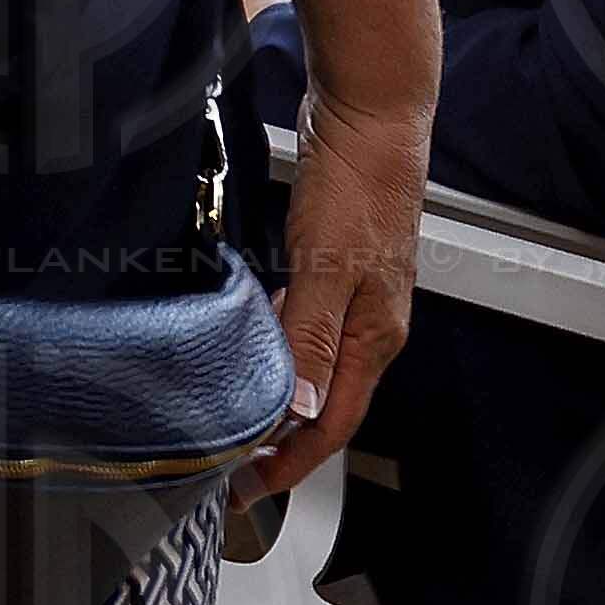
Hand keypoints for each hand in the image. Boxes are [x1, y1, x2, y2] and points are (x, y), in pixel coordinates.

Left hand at [246, 97, 421, 505]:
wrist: (371, 113)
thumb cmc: (359, 184)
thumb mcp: (328, 265)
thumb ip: (311, 339)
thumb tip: (296, 412)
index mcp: (375, 338)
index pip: (332, 423)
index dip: (292, 463)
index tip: (250, 490)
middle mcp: (370, 326)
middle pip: (325, 403)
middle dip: (282, 441)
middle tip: (229, 461)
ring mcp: (355, 295)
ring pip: (313, 365)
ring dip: (278, 394)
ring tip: (233, 414)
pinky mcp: (335, 265)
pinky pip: (305, 325)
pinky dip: (278, 347)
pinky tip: (249, 341)